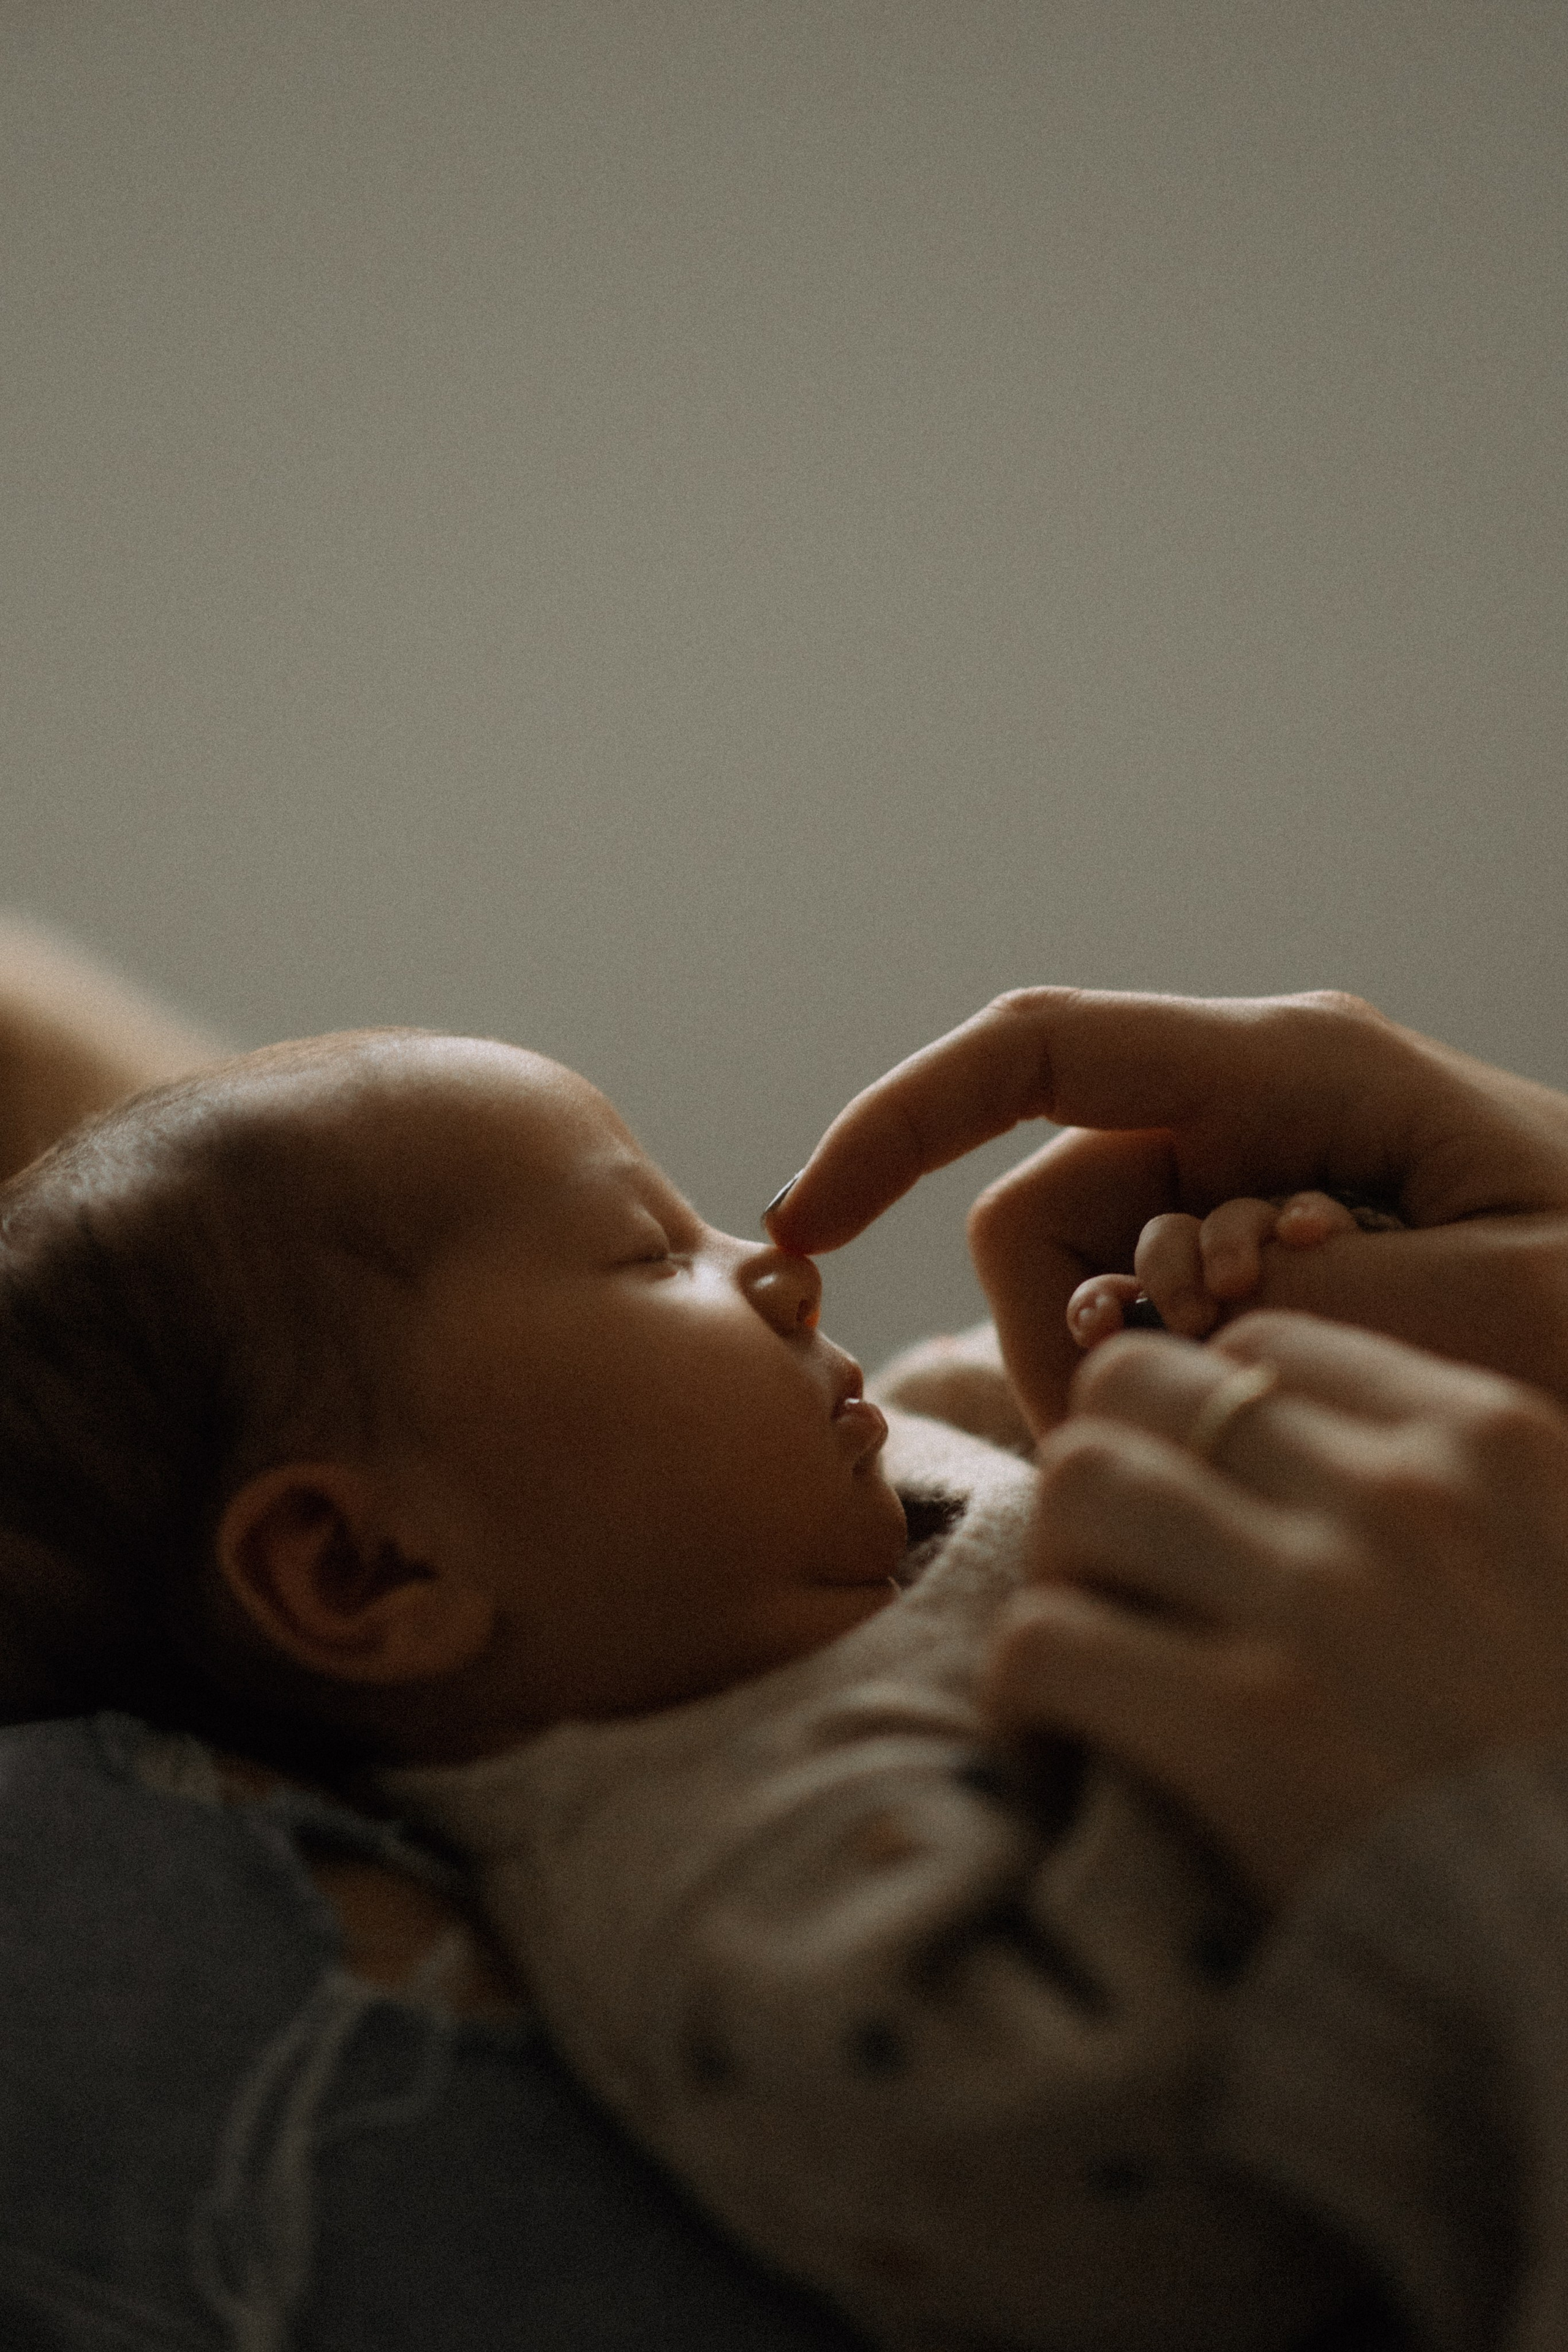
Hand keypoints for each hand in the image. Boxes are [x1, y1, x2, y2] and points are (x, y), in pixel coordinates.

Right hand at [766, 989, 1567, 1428]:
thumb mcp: (1506, 1300)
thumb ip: (1315, 1304)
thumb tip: (1158, 1321)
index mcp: (1291, 1067)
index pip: (1035, 1052)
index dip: (895, 1122)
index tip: (803, 1224)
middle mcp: (1249, 1108)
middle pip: (1041, 1207)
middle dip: (1057, 1330)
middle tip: (1149, 1437)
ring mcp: (1251, 1179)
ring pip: (1083, 1276)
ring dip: (1123, 1369)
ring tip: (1252, 1420)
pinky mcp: (1262, 1251)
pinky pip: (1148, 1316)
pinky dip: (1167, 1382)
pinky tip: (1259, 1413)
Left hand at [982, 1312, 1567, 1901]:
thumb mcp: (1567, 1570)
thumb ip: (1454, 1501)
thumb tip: (1294, 1465)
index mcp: (1487, 1443)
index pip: (1259, 1345)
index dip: (1193, 1421)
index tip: (1189, 1506)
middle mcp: (1398, 1497)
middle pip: (1137, 1389)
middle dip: (1102, 1470)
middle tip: (1108, 1579)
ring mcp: (1320, 1604)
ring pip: (1077, 1486)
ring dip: (1053, 1570)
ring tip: (1078, 1660)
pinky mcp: (1247, 1732)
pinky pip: (1046, 1641)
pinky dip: (1021, 1695)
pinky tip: (1054, 1750)